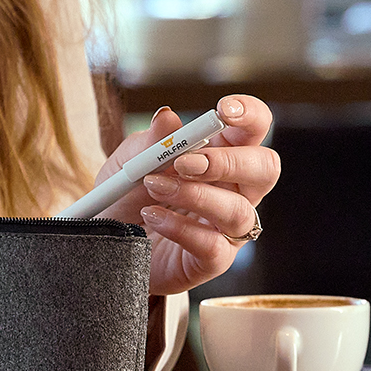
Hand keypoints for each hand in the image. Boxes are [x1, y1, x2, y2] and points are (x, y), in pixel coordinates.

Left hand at [96, 95, 279, 294]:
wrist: (105, 243)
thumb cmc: (125, 198)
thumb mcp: (127, 164)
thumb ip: (149, 143)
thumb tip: (167, 117)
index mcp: (220, 155)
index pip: (253, 130)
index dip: (250, 115)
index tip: (224, 110)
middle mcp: (234, 190)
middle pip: (265, 169)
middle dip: (227, 162)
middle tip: (184, 162)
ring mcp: (227, 228)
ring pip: (238, 210)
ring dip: (193, 195)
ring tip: (153, 186)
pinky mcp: (213, 260)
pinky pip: (212, 245)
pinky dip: (179, 227)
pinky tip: (152, 216)